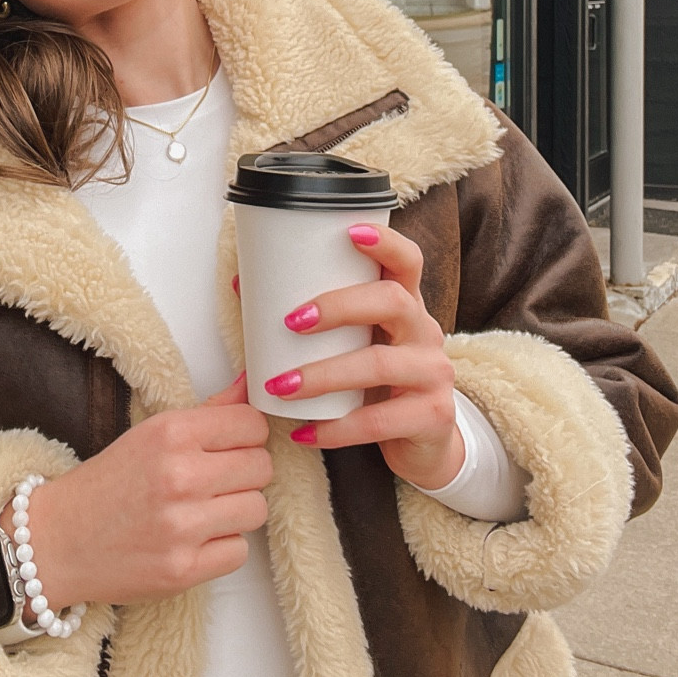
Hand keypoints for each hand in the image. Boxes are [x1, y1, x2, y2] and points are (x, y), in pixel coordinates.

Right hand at [16, 375, 271, 611]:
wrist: (56, 541)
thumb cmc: (107, 485)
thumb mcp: (151, 434)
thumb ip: (209, 412)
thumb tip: (253, 384)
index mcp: (171, 433)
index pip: (251, 424)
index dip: (247, 436)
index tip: (232, 446)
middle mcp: (180, 476)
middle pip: (261, 467)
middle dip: (245, 474)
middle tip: (217, 481)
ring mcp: (182, 526)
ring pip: (256, 509)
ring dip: (237, 512)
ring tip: (205, 512)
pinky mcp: (183, 570)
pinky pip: (239, 552)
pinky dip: (223, 548)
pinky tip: (195, 540)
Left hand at [264, 224, 464, 491]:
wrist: (425, 444)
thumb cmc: (378, 383)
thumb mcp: (359, 344)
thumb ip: (317, 319)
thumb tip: (243, 286)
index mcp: (407, 305)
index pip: (408, 261)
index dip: (385, 242)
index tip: (349, 232)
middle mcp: (426, 332)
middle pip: (392, 302)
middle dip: (338, 306)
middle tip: (291, 321)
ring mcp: (434, 374)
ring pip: (379, 365)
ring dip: (323, 374)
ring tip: (280, 386)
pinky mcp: (431, 416)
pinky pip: (379, 421)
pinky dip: (336, 428)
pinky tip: (304, 432)